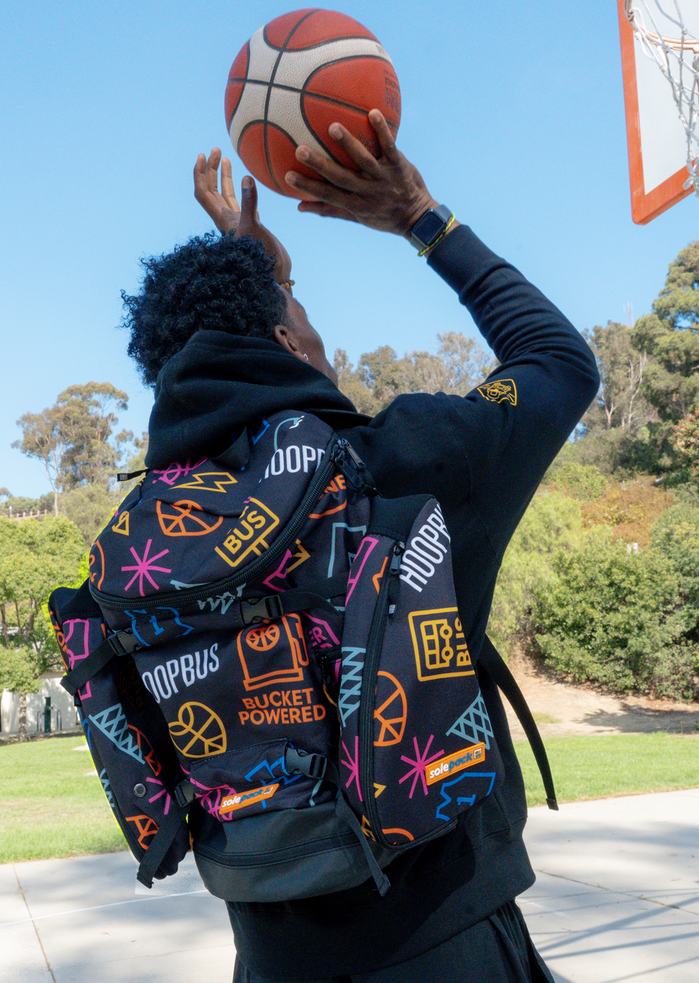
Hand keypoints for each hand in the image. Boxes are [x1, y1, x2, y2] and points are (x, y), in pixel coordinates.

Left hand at [194, 149, 291, 284]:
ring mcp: (239, 222)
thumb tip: (246, 177)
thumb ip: (249, 202)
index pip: (203, 193)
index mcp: (222, 219)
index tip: (202, 155)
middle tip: (215, 150)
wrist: (276, 274)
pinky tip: (245, 180)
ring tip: (225, 158)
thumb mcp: (254, 227)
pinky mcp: (251, 225)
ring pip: (225, 195)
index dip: (199, 174)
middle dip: (211, 170)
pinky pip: (241, 202)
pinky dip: (241, 189)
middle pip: (211, 190)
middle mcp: (227, 220)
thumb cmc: (262, 256)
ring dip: (223, 177)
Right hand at [284, 111, 443, 236]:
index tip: (287, 176)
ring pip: (364, 160)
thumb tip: (300, 207)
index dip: (308, 187)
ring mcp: (384, 178)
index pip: (328, 195)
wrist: (418, 218)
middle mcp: (368, 192)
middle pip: (340, 178)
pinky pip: (390, 146)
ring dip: (348, 144)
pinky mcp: (399, 166)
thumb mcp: (357, 218)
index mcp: (356, 205)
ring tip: (332, 128)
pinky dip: (382, 131)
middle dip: (320, 165)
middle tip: (300, 150)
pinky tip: (372, 112)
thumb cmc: (383, 216)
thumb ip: (330, 210)